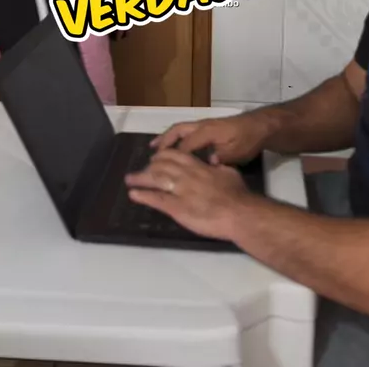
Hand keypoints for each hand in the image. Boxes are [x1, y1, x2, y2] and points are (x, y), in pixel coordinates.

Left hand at [125, 148, 254, 241]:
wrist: (239, 213)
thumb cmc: (237, 194)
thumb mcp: (230, 172)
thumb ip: (218, 167)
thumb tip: (213, 162)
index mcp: (198, 166)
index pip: (175, 155)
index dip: (162, 155)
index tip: (156, 158)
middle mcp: (186, 175)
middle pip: (161, 165)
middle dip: (149, 166)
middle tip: (141, 170)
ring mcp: (180, 191)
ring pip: (155, 179)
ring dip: (140, 178)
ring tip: (129, 179)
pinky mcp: (177, 208)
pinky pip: (157, 199)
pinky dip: (143, 196)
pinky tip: (134, 195)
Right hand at [149, 112, 268, 165]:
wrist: (260, 126)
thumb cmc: (248, 139)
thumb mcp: (237, 151)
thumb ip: (221, 157)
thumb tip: (208, 163)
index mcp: (208, 132)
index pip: (186, 144)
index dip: (174, 156)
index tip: (162, 169)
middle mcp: (203, 126)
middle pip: (178, 131)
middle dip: (164, 141)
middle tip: (151, 155)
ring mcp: (205, 126)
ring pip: (181, 129)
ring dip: (168, 137)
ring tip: (155, 147)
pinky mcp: (209, 128)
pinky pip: (187, 130)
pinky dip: (177, 137)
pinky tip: (175, 146)